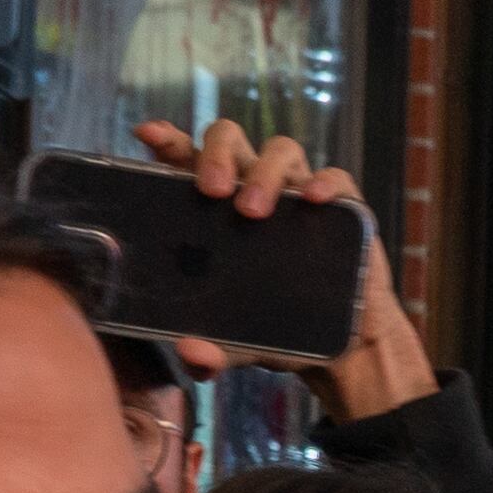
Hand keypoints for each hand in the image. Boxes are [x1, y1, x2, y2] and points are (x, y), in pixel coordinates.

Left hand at [135, 121, 435, 417]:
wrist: (343, 349)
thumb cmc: (282, 333)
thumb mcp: (238, 344)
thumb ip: (212, 352)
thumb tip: (191, 356)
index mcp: (220, 207)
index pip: (189, 159)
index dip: (169, 141)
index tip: (149, 136)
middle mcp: (256, 188)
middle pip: (231, 139)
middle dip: (217, 155)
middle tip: (212, 192)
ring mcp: (300, 194)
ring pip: (279, 150)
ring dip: (263, 172)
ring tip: (254, 211)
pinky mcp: (342, 207)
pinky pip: (335, 178)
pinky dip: (323, 182)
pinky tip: (311, 200)